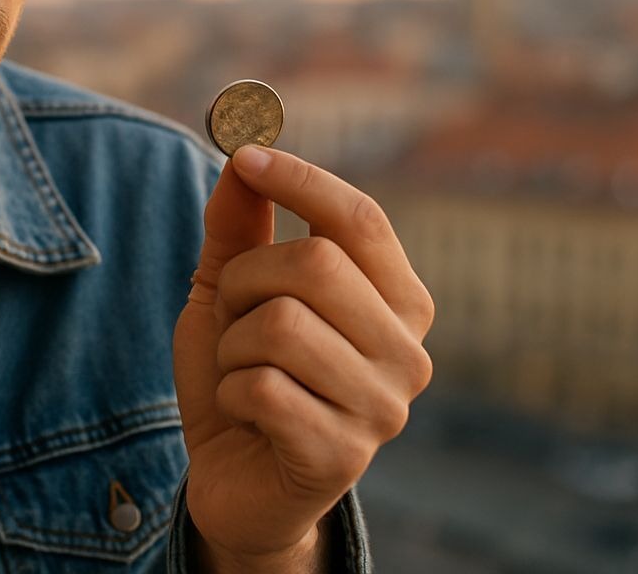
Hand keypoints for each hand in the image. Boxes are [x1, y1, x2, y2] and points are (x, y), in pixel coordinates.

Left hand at [172, 145, 434, 571]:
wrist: (234, 483)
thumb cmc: (244, 374)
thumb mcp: (232, 291)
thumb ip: (239, 226)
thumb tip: (241, 155)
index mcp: (398, 301)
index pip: (363, 219)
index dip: (302, 180)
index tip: (246, 154)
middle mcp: (408, 353)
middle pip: (317, 264)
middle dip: (248, 279)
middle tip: (236, 314)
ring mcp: (383, 409)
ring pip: (282, 325)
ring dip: (235, 344)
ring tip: (245, 372)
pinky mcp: (342, 456)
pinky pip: (261, 387)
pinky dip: (230, 393)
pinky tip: (247, 416)